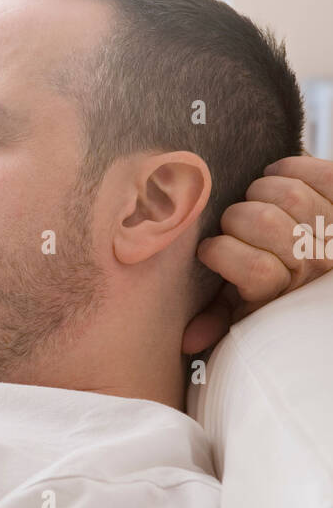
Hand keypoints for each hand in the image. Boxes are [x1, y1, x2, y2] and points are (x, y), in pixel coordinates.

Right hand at [181, 155, 332, 353]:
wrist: (317, 273)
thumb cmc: (275, 287)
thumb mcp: (246, 310)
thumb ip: (218, 316)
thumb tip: (189, 340)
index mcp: (282, 292)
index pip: (253, 270)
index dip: (219, 252)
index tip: (210, 250)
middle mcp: (314, 263)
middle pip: (264, 223)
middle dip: (237, 217)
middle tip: (233, 223)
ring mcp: (332, 231)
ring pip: (288, 194)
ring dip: (262, 190)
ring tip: (255, 199)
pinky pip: (319, 173)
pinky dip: (292, 167)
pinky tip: (277, 175)